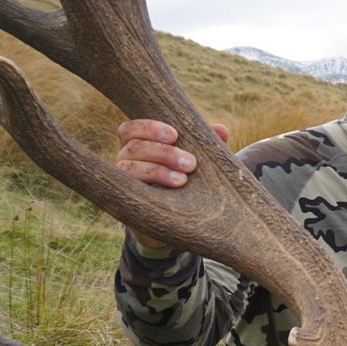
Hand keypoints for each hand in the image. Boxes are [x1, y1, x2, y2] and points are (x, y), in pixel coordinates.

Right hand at [115, 119, 229, 257]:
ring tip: (183, 181)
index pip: (130, 129)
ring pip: (126, 168)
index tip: (174, 135)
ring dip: (156, 172)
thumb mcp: (197, 159)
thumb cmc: (187, 175)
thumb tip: (222, 130)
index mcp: (139, 143)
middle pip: (133, 148)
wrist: (180, 217)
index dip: (148, 128)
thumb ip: (205, 142)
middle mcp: (126, 159)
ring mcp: (124, 180)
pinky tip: (166, 195)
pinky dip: (146, 189)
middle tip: (191, 163)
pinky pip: (126, 191)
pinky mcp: (127, 200)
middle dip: (163, 153)